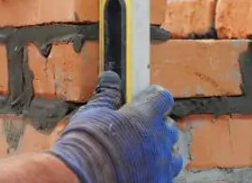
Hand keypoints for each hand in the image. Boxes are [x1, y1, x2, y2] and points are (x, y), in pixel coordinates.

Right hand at [48, 71, 182, 182]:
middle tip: (137, 128)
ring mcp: (160, 166)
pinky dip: (155, 171)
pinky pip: (164, 175)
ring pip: (172, 155)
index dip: (153, 98)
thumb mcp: (92, 113)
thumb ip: (107, 95)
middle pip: (169, 127)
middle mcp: (158, 140)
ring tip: (140, 153)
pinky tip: (137, 171)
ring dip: (160, 150)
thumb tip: (111, 78)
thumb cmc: (85, 144)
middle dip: (157, 125)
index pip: (162, 98)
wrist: (79, 179)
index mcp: (143, 116)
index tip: (143, 99)